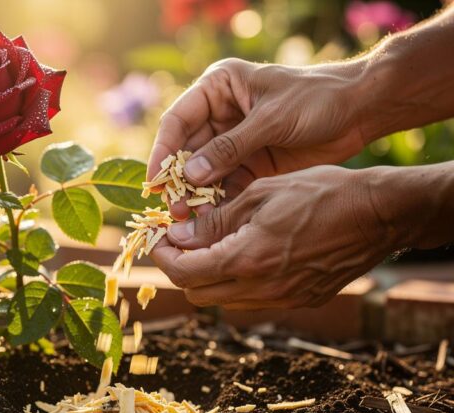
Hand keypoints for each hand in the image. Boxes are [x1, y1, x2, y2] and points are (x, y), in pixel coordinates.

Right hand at [148, 58, 367, 219]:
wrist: (360, 110)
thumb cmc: (317, 99)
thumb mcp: (272, 120)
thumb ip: (231, 148)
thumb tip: (191, 174)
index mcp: (218, 88)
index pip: (178, 120)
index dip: (163, 151)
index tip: (155, 180)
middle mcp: (219, 114)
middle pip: (186, 150)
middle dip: (179, 180)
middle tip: (174, 209)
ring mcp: (233, 140)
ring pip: (203, 171)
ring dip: (196, 195)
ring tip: (190, 220)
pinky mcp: (250, 162)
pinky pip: (225, 184)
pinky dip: (218, 201)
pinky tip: (212, 220)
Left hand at [149, 166, 398, 309]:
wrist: (379, 214)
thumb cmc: (321, 193)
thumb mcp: (260, 194)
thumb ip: (215, 221)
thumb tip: (178, 236)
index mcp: (247, 259)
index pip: (184, 273)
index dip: (163, 257)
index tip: (159, 240)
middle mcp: (262, 288)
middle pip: (198, 294)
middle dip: (181, 269)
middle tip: (180, 242)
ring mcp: (283, 299)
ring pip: (224, 300)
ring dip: (208, 277)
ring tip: (212, 244)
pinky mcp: (301, 300)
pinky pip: (253, 299)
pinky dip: (238, 282)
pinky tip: (245, 253)